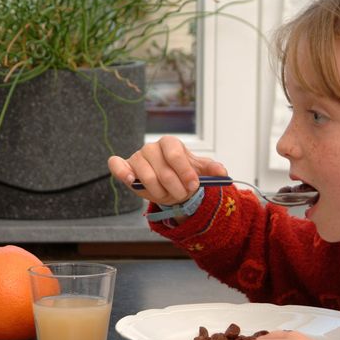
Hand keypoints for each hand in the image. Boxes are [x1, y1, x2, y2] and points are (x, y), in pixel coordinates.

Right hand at [108, 135, 226, 204]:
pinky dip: (122, 171)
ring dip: (158, 192)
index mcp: (170, 143)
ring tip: (166, 195)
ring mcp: (137, 156)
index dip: (185, 172)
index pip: (176, 154)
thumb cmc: (182, 173)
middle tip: (181, 196)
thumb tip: (223, 173)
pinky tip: (131, 180)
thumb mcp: (199, 170)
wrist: (167, 181)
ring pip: (145, 176)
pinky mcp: (124, 166)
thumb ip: (211, 169)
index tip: (194, 186)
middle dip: (175, 188)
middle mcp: (152, 147)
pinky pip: (116, 165)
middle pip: (162, 170)